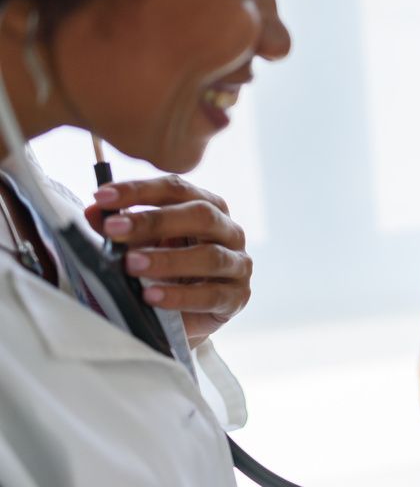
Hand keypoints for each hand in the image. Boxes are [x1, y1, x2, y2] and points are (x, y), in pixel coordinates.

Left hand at [85, 175, 251, 347]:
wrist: (185, 319)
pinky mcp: (237, 297)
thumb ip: (121, 229)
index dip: (139, 190)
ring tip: (131, 265)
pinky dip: (179, 297)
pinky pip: (211, 295)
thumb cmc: (165, 272)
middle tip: (115, 230)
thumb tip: (94, 211)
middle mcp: (229, 230)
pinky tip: (151, 296)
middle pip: (200, 215)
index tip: (102, 196)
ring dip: (167, 260)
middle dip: (155, 221)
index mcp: (207, 207)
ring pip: (210, 256)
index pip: (177, 189)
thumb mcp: (139, 246)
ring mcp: (238, 263)